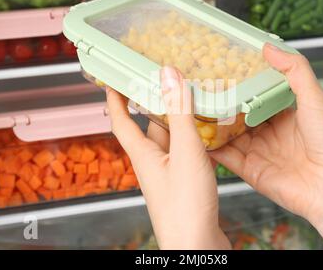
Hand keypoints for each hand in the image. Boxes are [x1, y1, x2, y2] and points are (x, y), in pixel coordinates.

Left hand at [106, 66, 230, 249]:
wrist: (197, 247)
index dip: (115, 98)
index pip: (121, 121)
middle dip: (156, 103)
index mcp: (143, 155)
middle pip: (150, 126)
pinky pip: (187, 153)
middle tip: (166, 81)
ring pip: (172, 140)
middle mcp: (154, 163)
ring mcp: (170, 174)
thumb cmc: (185, 207)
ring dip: (179, 121)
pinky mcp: (186, 184)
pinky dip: (195, 139)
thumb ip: (178, 113)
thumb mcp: (184, 151)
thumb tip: (167, 75)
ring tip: (194, 100)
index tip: (113, 79)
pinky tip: (210, 133)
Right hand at [211, 44, 322, 248]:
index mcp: (285, 116)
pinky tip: (197, 135)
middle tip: (200, 88)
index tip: (222, 71)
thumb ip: (293, 70)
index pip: (256, 97)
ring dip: (212, 124)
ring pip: (228, 134)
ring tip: (192, 108)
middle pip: (238, 116)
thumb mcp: (314, 97)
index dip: (240, 85)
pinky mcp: (250, 170)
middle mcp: (269, 133)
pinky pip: (225, 157)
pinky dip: (210, 147)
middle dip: (221, 104)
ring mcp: (258, 152)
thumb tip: (269, 47)